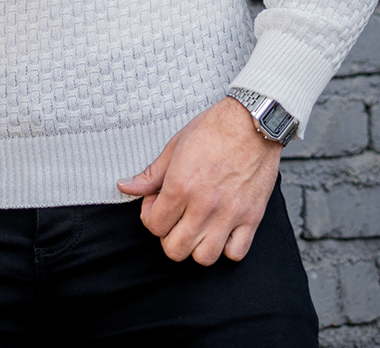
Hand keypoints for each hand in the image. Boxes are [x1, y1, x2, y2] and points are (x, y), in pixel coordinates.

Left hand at [116, 96, 281, 264]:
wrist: (252, 121)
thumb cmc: (214, 129)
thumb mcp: (175, 146)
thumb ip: (151, 174)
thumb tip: (126, 187)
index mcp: (181, 185)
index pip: (154, 225)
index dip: (150, 215)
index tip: (156, 203)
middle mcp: (204, 205)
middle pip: (175, 249)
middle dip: (168, 235)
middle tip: (173, 216)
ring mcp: (229, 214)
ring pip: (204, 258)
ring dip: (195, 246)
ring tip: (196, 226)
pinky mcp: (251, 218)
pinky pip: (235, 253)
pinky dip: (226, 248)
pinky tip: (221, 230)